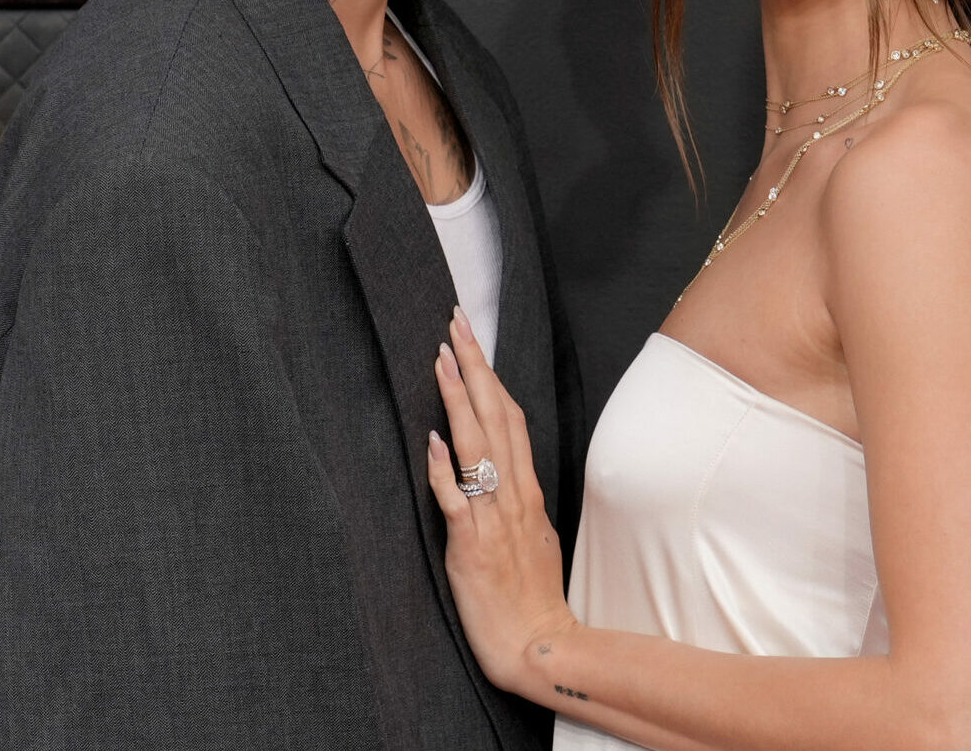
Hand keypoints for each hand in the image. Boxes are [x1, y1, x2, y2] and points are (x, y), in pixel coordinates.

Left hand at [426, 307, 577, 695]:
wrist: (538, 646)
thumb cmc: (530, 596)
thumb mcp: (532, 534)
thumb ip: (516, 499)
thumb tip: (501, 470)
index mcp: (526, 491)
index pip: (510, 417)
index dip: (488, 375)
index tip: (470, 339)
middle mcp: (513, 496)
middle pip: (496, 417)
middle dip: (474, 367)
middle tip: (456, 324)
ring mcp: (494, 519)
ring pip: (478, 448)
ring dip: (458, 401)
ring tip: (439, 361)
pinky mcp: (472, 548)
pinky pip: (457, 502)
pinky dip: (444, 470)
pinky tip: (432, 441)